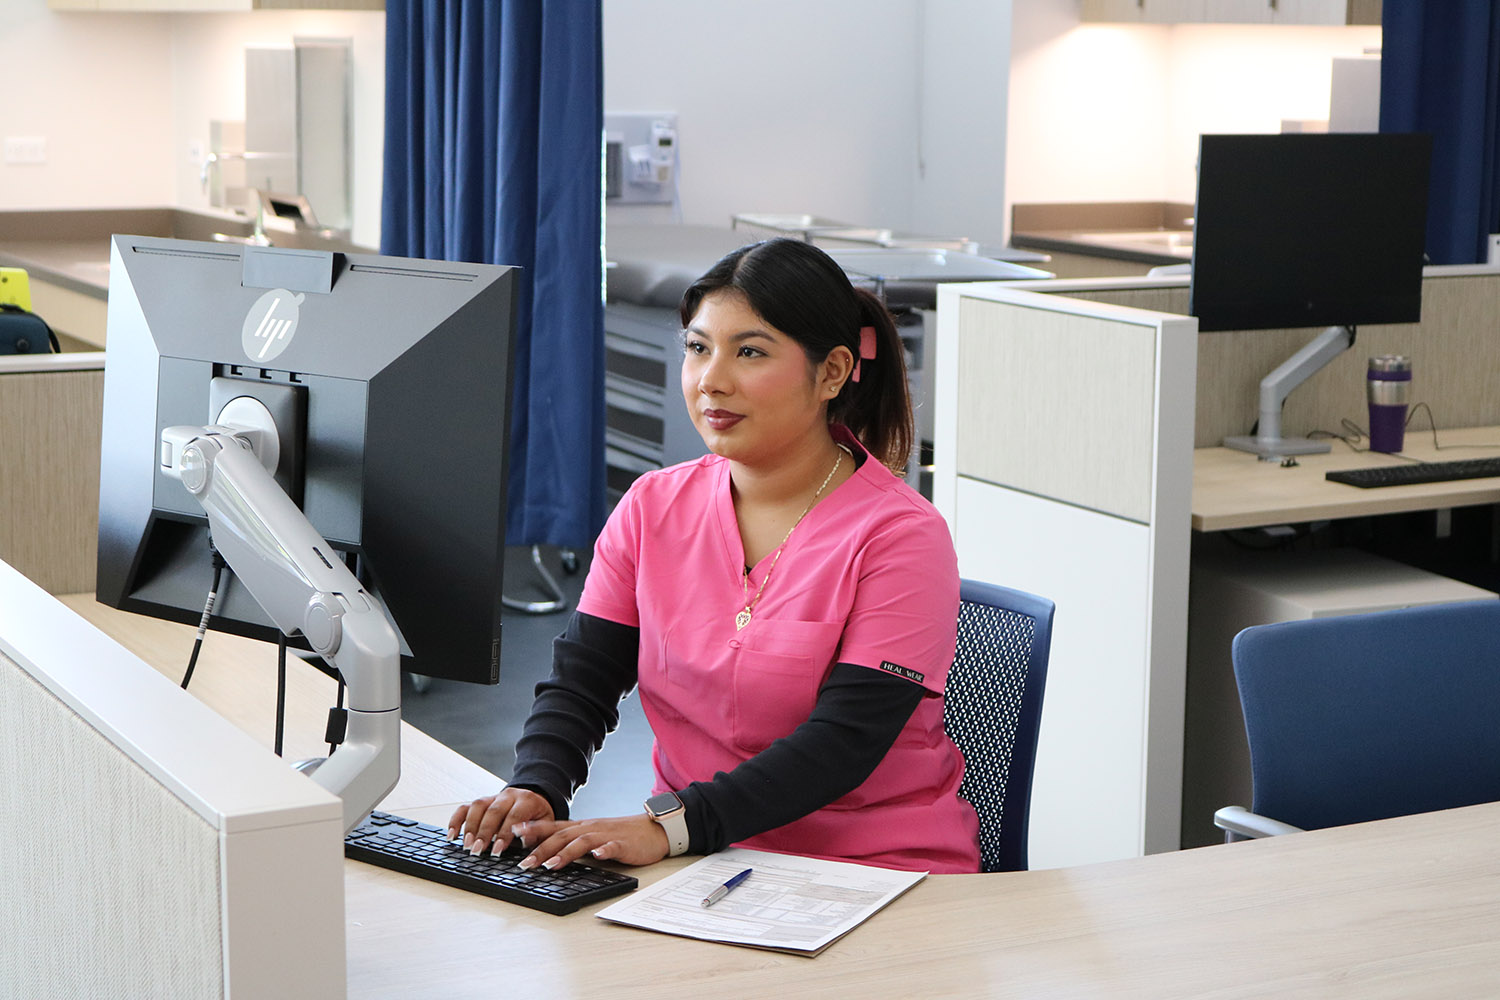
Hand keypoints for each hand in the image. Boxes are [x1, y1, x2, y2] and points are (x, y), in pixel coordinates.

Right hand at [448, 787, 553, 856]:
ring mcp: (493, 797)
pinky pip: (465, 807)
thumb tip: (525, 843)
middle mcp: (508, 795)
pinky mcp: (481, 802)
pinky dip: (456, 820)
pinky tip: (452, 835)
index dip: (505, 833)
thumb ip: (536, 834)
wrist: (534, 798)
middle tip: (478, 850)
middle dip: (484, 832)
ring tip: (466, 845)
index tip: (497, 850)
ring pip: (478, 806)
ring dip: (470, 827)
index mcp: (527, 800)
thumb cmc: (538, 816)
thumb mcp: (545, 824)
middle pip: (493, 811)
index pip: (514, 815)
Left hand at [510, 813, 670, 870]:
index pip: (553, 827)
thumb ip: (573, 843)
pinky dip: (604, 850)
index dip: (533, 829)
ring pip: (581, 842)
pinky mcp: (623, 844)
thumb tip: (547, 854)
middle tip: (524, 864)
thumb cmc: (621, 835)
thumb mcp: (593, 836)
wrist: (653, 829)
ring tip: (551, 865)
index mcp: (582, 827)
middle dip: (541, 849)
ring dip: (565, 853)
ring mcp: (606, 835)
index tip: (512, 833)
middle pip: (561, 836)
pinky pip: (613, 846)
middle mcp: (590, 828)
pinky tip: (598, 856)